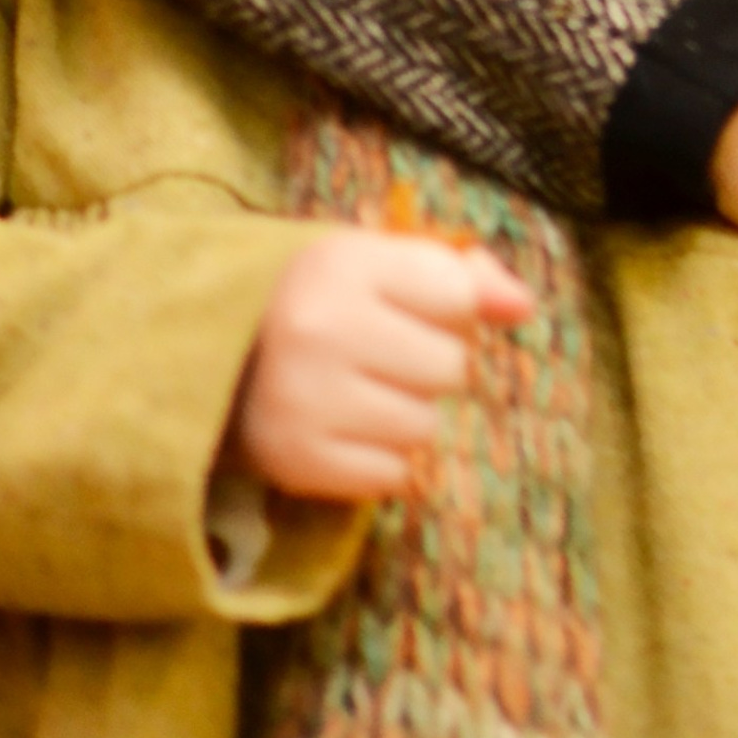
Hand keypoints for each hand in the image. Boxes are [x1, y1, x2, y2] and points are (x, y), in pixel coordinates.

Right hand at [223, 233, 533, 503]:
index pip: (460, 295)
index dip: (446, 307)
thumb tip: (521, 307)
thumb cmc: (319, 302)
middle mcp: (320, 327)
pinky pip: (393, 475)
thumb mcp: (378, 263)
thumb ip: (460, 272)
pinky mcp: (298, 460)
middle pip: (451, 367)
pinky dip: (376, 460)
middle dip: (426, 365)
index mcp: (341, 262)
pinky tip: (339, 429)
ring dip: (403, 415)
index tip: (403, 305)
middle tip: (376, 355)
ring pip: (425, 427)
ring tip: (355, 393)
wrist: (215, 358)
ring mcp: (305, 398)